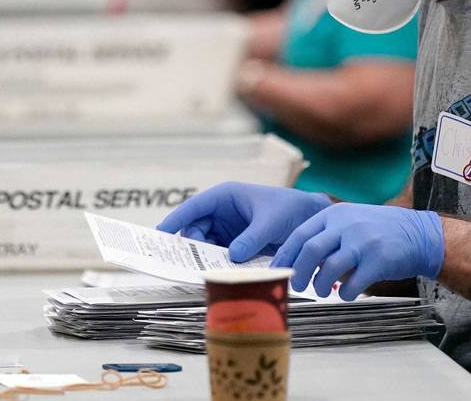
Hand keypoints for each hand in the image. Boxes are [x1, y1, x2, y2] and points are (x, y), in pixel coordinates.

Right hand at [157, 182, 331, 261]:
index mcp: (225, 196)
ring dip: (205, 257)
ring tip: (206, 270)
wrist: (310, 219)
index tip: (161, 232)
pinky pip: (219, 255)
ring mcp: (227, 229)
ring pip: (205, 245)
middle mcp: (221, 212)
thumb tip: (233, 257)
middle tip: (190, 262)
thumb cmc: (290, 209)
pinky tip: (220, 273)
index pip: (194, 207)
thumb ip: (252, 238)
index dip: (176, 219)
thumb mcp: (270, 222)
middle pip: (195, 230)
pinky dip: (218, 264)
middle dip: (192, 245)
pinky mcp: (235, 245)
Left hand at [271, 203, 443, 299]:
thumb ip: (327, 235)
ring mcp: (363, 242)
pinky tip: (347, 293)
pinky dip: (345, 293)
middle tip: (296, 285)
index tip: (276, 270)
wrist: (419, 234)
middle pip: (310, 251)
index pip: (300, 234)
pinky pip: (353, 283)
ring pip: (329, 268)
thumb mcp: (351, 221)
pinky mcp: (378, 260)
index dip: (286, 254)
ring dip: (320, 285)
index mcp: (335, 214)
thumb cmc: (379, 231)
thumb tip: (298, 260)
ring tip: (322, 291)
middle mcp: (346, 225)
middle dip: (298, 272)